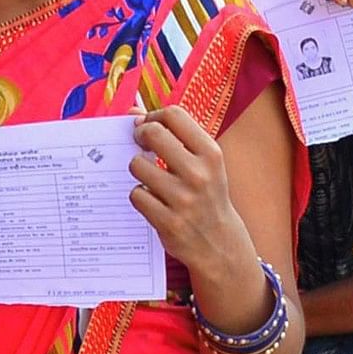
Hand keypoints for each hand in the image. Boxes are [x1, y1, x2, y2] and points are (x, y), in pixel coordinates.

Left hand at [130, 105, 257, 288]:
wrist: (220, 242)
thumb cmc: (206, 195)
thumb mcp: (203, 163)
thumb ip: (173, 135)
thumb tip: (132, 111)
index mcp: (211, 154)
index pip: (174, 115)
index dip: (154, 116)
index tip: (149, 125)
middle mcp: (199, 174)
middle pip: (153, 133)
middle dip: (140, 135)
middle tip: (141, 145)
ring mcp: (183, 199)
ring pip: (137, 165)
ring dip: (138, 169)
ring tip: (150, 178)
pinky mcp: (168, 221)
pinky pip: (136, 194)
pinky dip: (140, 195)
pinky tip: (152, 200)